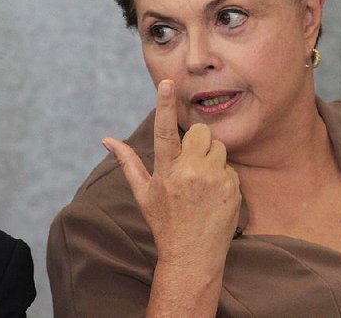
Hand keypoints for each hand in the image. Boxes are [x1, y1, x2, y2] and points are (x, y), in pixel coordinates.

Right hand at [103, 80, 240, 270]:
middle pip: (201, 132)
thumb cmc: (164, 223)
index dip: (164, 104)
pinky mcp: (234, 189)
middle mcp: (191, 172)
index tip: (168, 83)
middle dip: (197, 141)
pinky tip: (213, 196)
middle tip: (191, 163)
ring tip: (202, 182)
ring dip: (212, 158)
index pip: (164, 130)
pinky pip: (230, 168)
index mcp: (167, 170)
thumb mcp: (143, 193)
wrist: (193, 257)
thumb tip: (107, 140)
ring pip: (219, 147)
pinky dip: (223, 177)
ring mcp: (215, 180)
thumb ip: (128, 162)